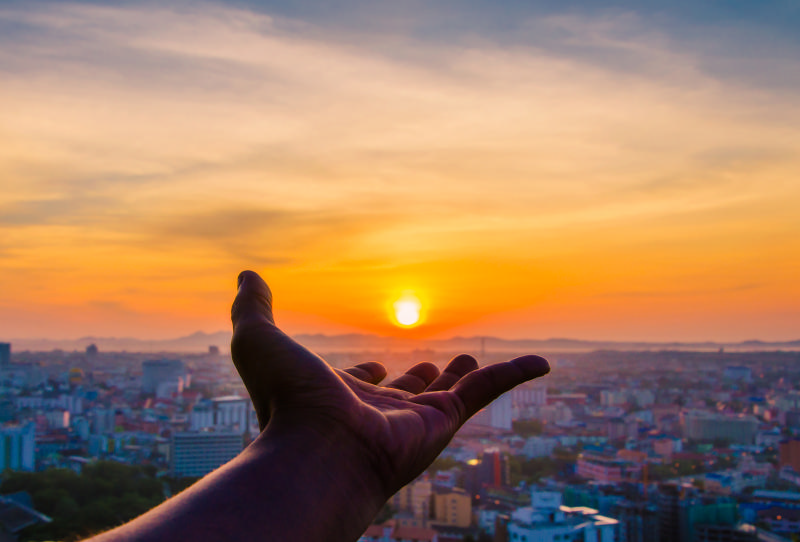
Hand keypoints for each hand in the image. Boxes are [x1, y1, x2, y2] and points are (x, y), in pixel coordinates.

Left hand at [231, 270, 549, 497]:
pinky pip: (488, 393)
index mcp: (337, 399)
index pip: (359, 386)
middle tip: (434, 366)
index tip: (370, 366)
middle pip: (405, 394)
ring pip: (448, 396)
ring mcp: (412, 422)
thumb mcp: (259, 340)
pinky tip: (540, 363)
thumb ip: (253, 308)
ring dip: (462, 380)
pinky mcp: (444, 423)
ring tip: (472, 359)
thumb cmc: (285, 402)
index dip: (365, 374)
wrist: (317, 450)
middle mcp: (376, 414)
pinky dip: (515, 375)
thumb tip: (246, 275)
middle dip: (418, 381)